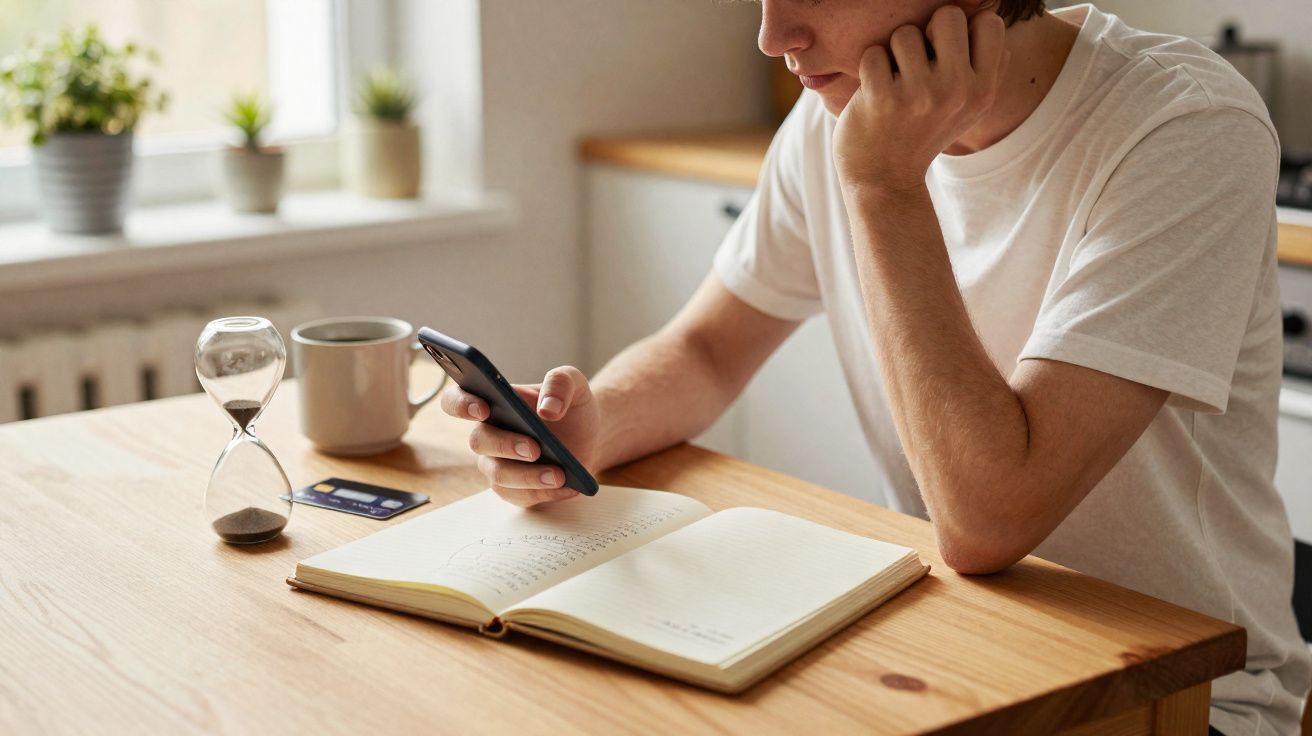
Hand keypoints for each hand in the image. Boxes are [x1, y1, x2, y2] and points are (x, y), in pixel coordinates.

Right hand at [440, 365, 600, 507]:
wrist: (592, 438)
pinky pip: (519, 496)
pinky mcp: (514, 489)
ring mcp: (499, 463)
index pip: (457, 400)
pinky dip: (545, 493)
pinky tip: (568, 486)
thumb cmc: (573, 407)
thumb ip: (560, 383)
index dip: (461, 404)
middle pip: (478, 441)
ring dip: (528, 476)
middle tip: (534, 448)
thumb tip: (547, 408)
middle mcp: (490, 433)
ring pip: (498, 475)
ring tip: (559, 474)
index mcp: (495, 401)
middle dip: (505, 445)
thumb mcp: (575, 383)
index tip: (483, 409)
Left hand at [832, 5, 1007, 192]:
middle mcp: (957, 91)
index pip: (990, 23)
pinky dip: (869, 69)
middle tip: (915, 64)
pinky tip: (874, 94)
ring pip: (905, 33)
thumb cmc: (923, 135)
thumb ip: (986, 69)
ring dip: (893, 54)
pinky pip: (873, 54)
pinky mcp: (882, 99)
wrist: (884, 180)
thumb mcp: (968, 111)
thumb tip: (990, 24)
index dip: (963, 30)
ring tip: (894, 84)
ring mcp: (919, 95)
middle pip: (947, 15)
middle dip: (926, 33)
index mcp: (983, 91)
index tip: (945, 53)